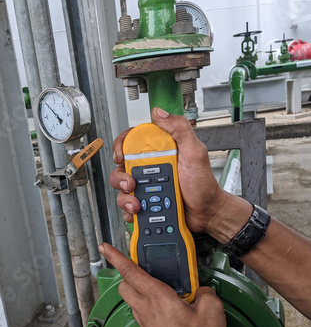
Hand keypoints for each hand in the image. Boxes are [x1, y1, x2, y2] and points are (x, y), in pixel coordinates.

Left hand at [99, 242, 226, 326]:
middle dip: (127, 274)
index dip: (115, 256)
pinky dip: (151, 310)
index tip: (106, 247)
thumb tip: (202, 292)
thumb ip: (205, 293)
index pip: (130, 271)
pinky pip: (144, 317)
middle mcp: (146, 310)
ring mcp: (146, 325)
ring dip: (141, 293)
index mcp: (157, 297)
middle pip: (125, 286)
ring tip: (161, 291)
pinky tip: (169, 313)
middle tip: (140, 269)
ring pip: (133, 302)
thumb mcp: (212, 310)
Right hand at [110, 107, 228, 232]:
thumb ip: (180, 129)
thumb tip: (159, 113)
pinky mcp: (146, 203)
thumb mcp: (195, 152)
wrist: (207, 213)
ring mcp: (147, 186)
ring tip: (138, 204)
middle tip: (131, 185)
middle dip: (120, 177)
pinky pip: (128, 205)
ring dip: (125, 198)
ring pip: (122, 188)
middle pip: (122, 166)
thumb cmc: (204, 185)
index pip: (133, 141)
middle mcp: (151, 168)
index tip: (120, 155)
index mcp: (160, 152)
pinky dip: (129, 211)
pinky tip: (138, 212)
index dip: (121, 145)